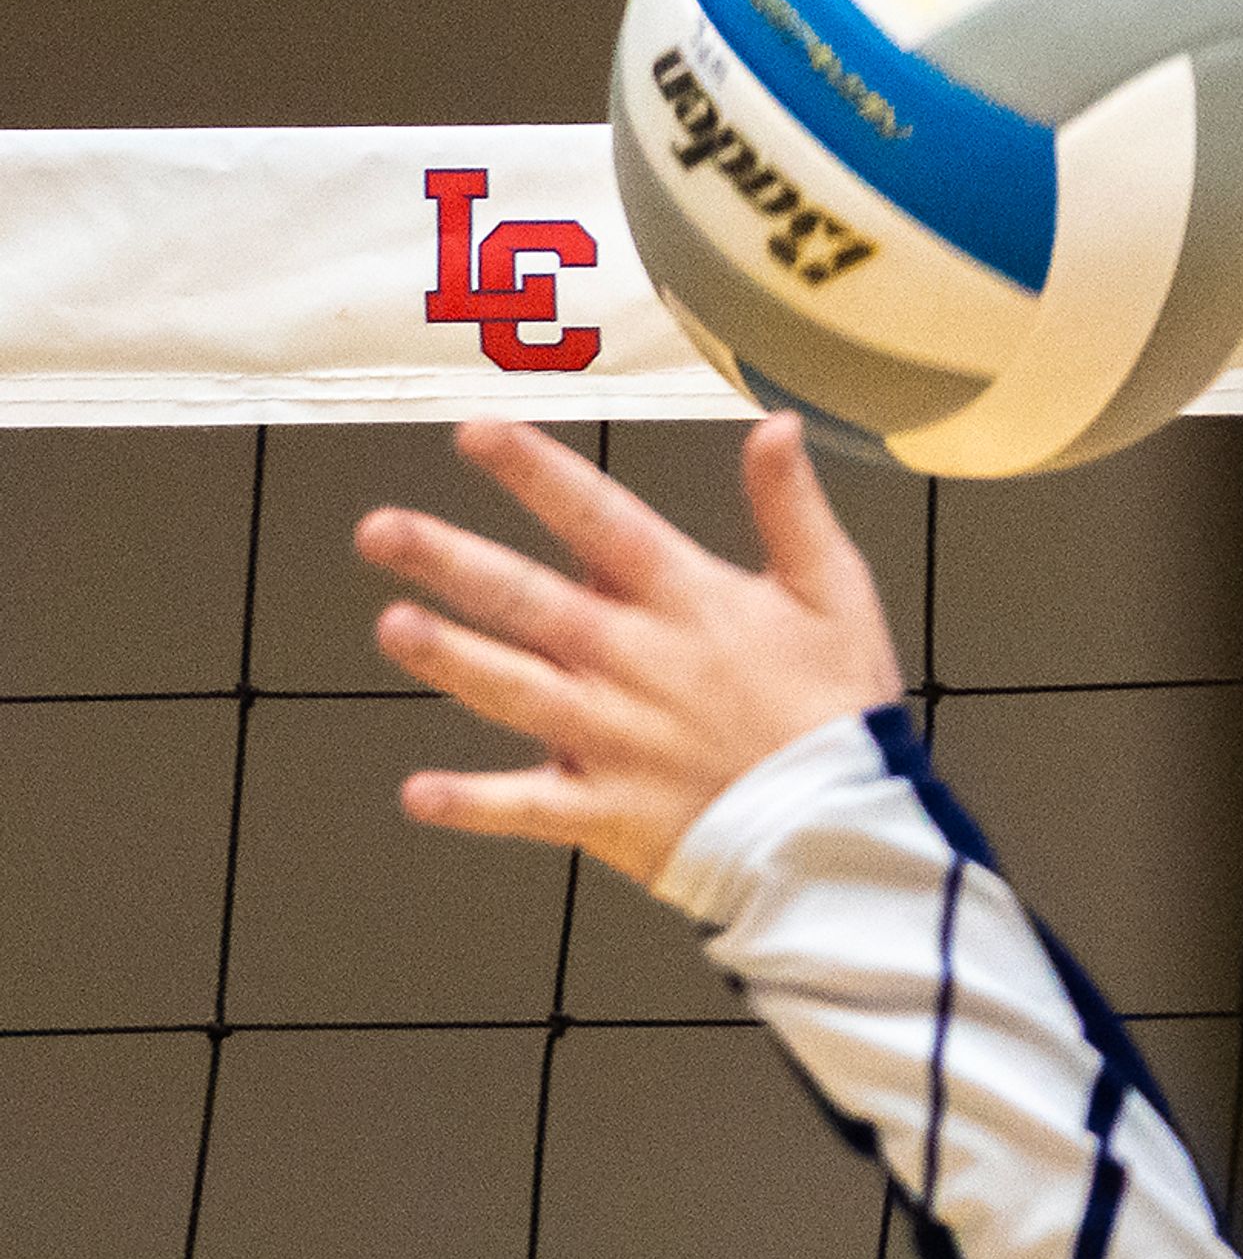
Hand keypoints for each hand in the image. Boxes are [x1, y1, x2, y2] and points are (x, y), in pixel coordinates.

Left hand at [358, 414, 906, 888]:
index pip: (601, 521)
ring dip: (451, 660)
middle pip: (531, 601)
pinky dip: (472, 805)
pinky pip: (527, 809)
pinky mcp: (608, 811)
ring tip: (394, 628)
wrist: (843, 832)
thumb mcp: (836, 595)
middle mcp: (636, 664)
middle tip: (382, 530)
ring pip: (516, 691)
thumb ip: (792, 510)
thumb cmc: (839, 712)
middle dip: (451, 562)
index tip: (476, 433)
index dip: (537, 474)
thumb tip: (774, 426)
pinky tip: (415, 795)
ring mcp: (615, 741)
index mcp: (688, 604)